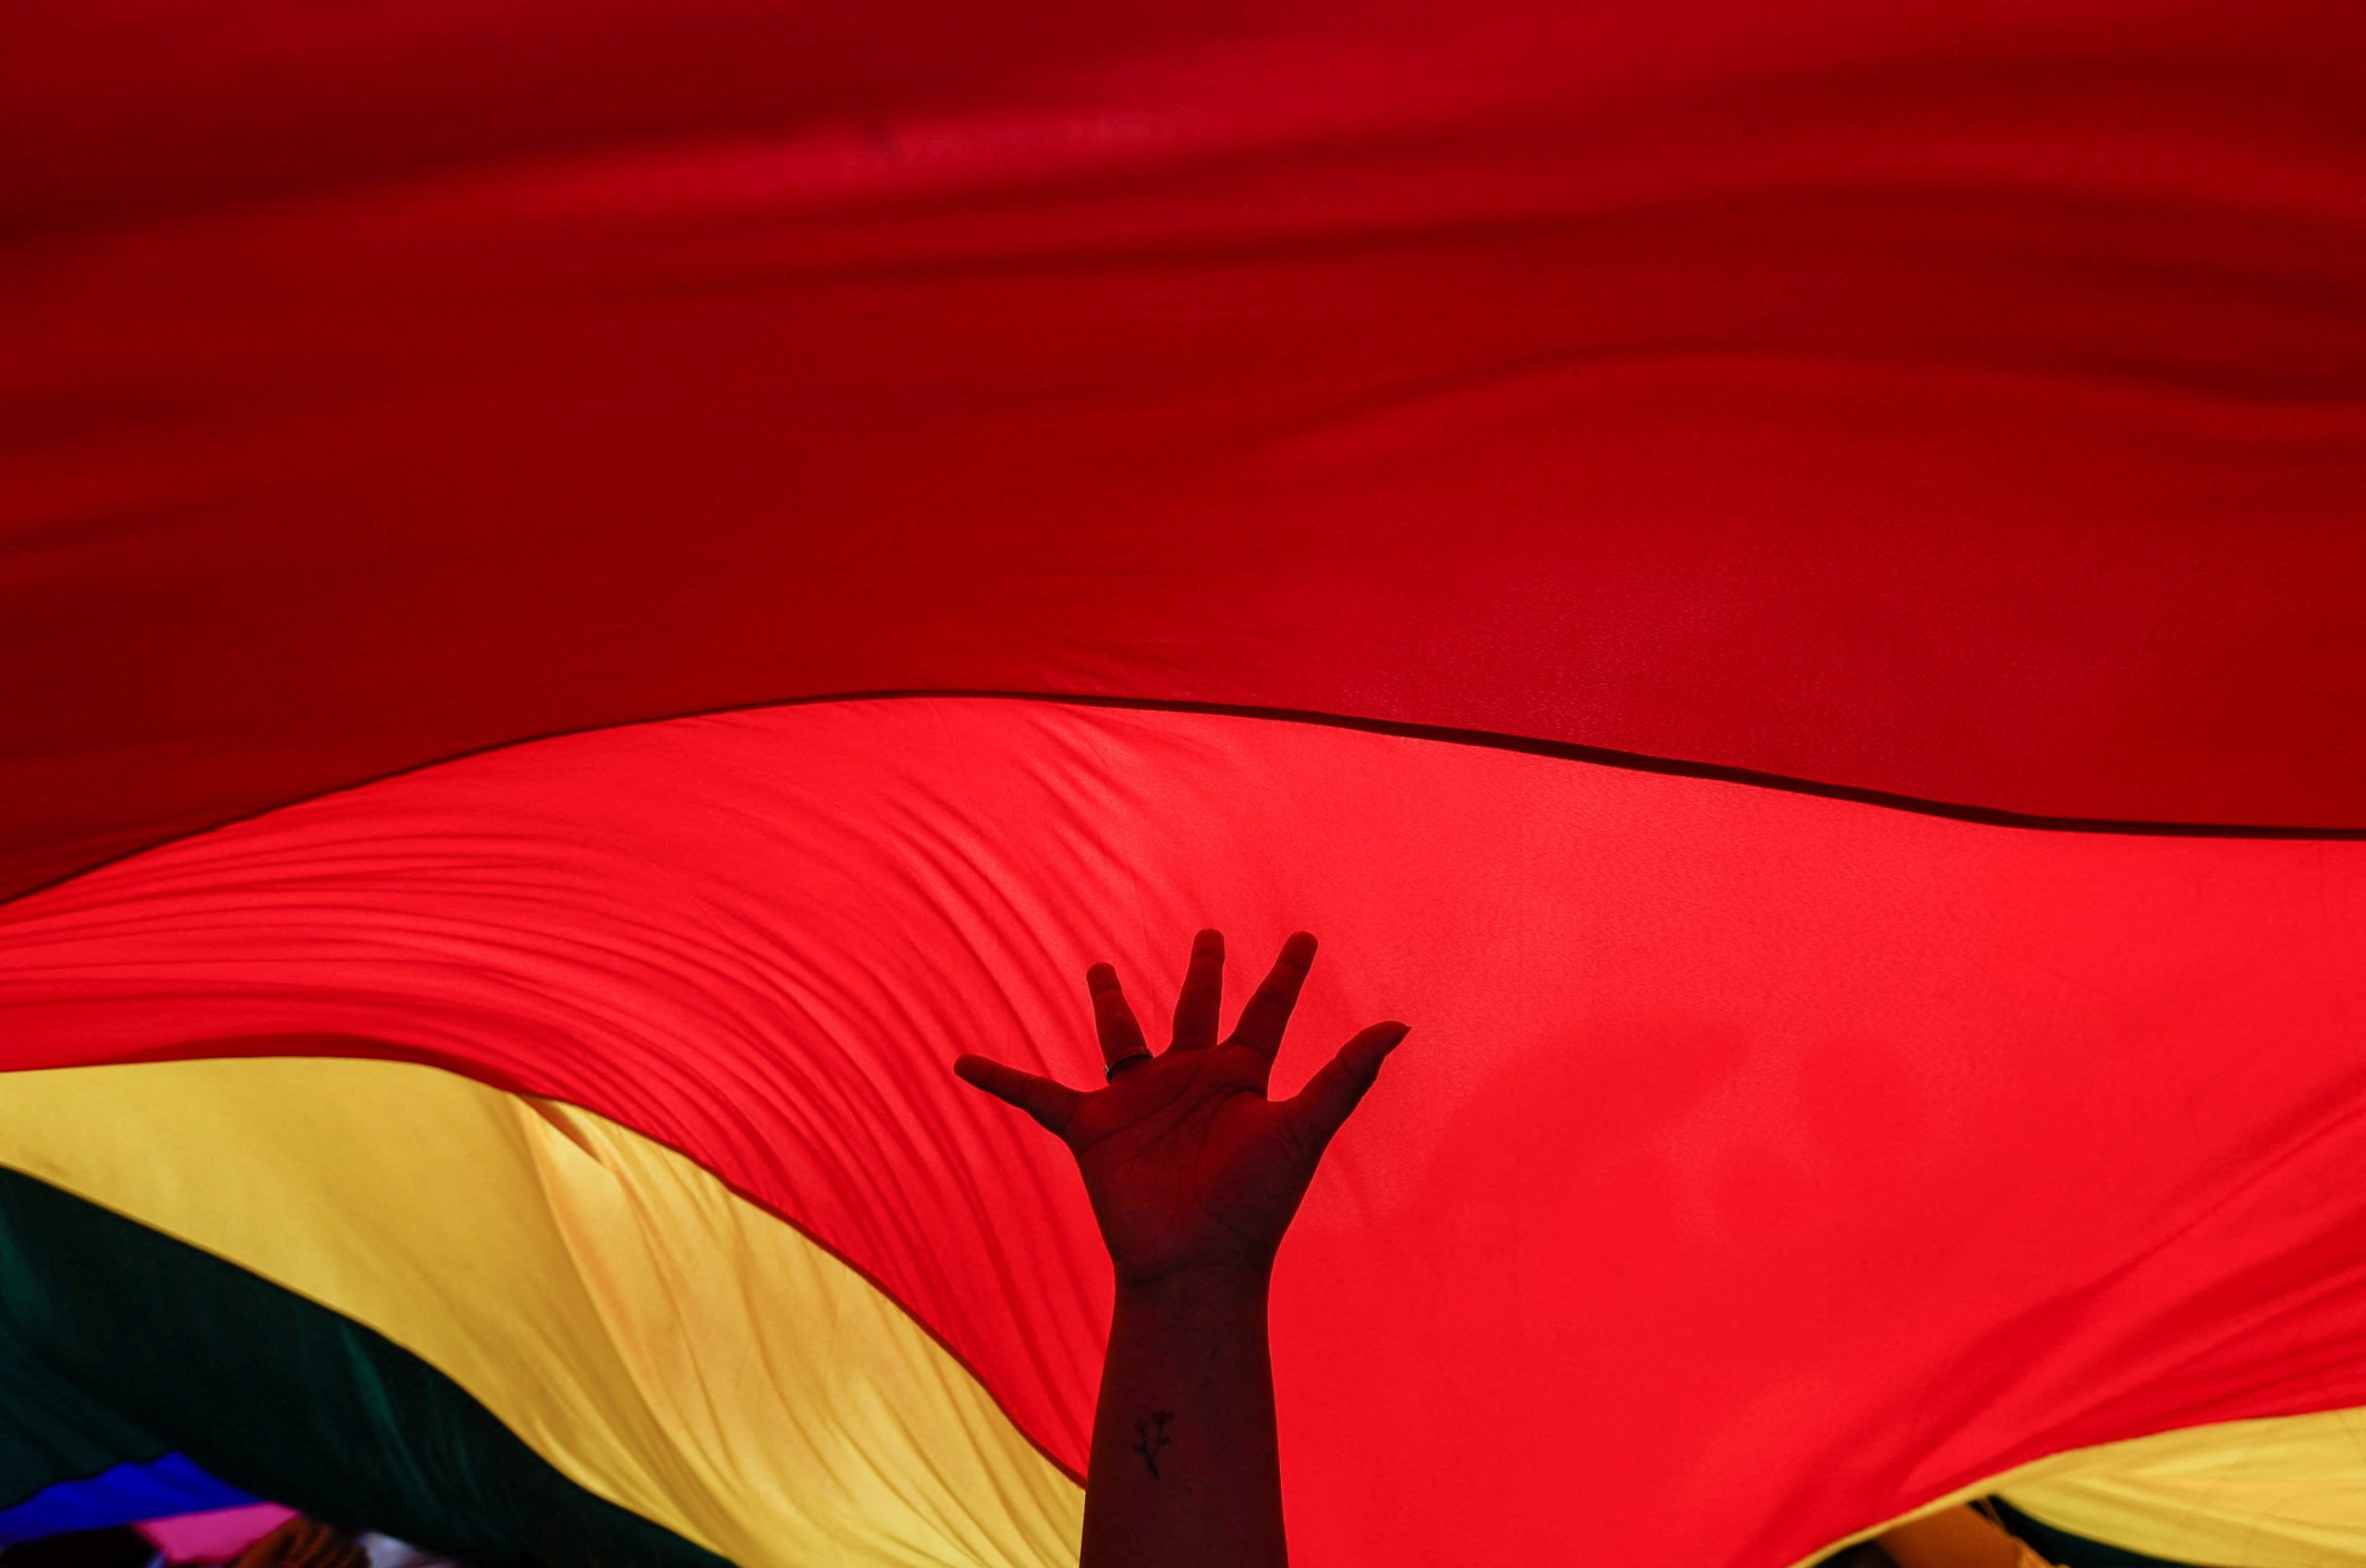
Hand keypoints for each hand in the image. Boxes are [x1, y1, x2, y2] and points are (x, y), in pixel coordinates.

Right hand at [954, 929, 1409, 1285]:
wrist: (1198, 1264)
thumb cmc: (1256, 1204)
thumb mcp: (1302, 1129)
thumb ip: (1344, 1078)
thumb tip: (1399, 1026)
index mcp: (1241, 1077)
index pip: (1268, 1011)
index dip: (1287, 975)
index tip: (1305, 939)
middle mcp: (1191, 1080)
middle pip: (1198, 1010)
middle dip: (1204, 973)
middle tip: (1211, 936)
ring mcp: (1140, 1101)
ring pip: (1123, 1036)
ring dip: (1111, 1004)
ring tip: (1101, 970)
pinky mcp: (1092, 1128)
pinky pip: (1037, 1095)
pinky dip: (1001, 1079)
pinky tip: (964, 1063)